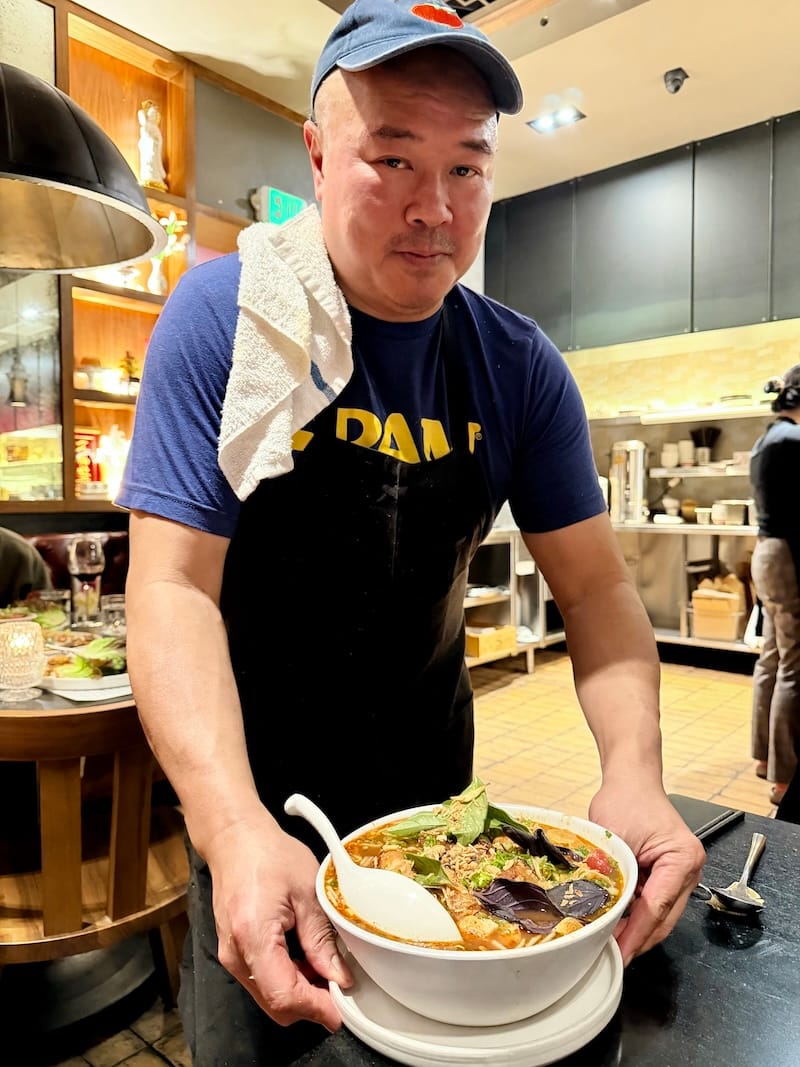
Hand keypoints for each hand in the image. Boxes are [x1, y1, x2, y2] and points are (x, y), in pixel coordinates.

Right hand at [206, 812, 352, 1030]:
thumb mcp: (307, 891)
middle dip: (311, 1002)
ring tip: (324, 963)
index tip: (342, 1008)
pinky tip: (305, 956)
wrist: (235, 839)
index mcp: (253, 936)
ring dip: (300, 990)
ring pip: (269, 996)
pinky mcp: (233, 952)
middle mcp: (235, 954)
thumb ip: (322, 939)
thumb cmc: (268, 855)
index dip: (316, 1008)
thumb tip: (340, 978)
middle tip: (339, 983)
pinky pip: (262, 980)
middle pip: (276, 1004)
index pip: (284, 995)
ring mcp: (230, 956)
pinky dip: (287, 978)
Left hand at [588, 782, 704, 964]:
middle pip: (664, 918)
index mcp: (682, 858)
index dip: (635, 934)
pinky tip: (619, 922)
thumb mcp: (614, 838)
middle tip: (613, 955)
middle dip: (638, 939)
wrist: (632, 779)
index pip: (656, 907)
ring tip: (612, 942)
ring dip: (638, 929)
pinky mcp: (670, 874)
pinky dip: (638, 914)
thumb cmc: (626, 799)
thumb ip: (613, 875)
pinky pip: (656, 902)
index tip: (620, 952)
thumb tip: (601, 913)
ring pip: (661, 915)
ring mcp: (682, 873)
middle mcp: (689, 869)